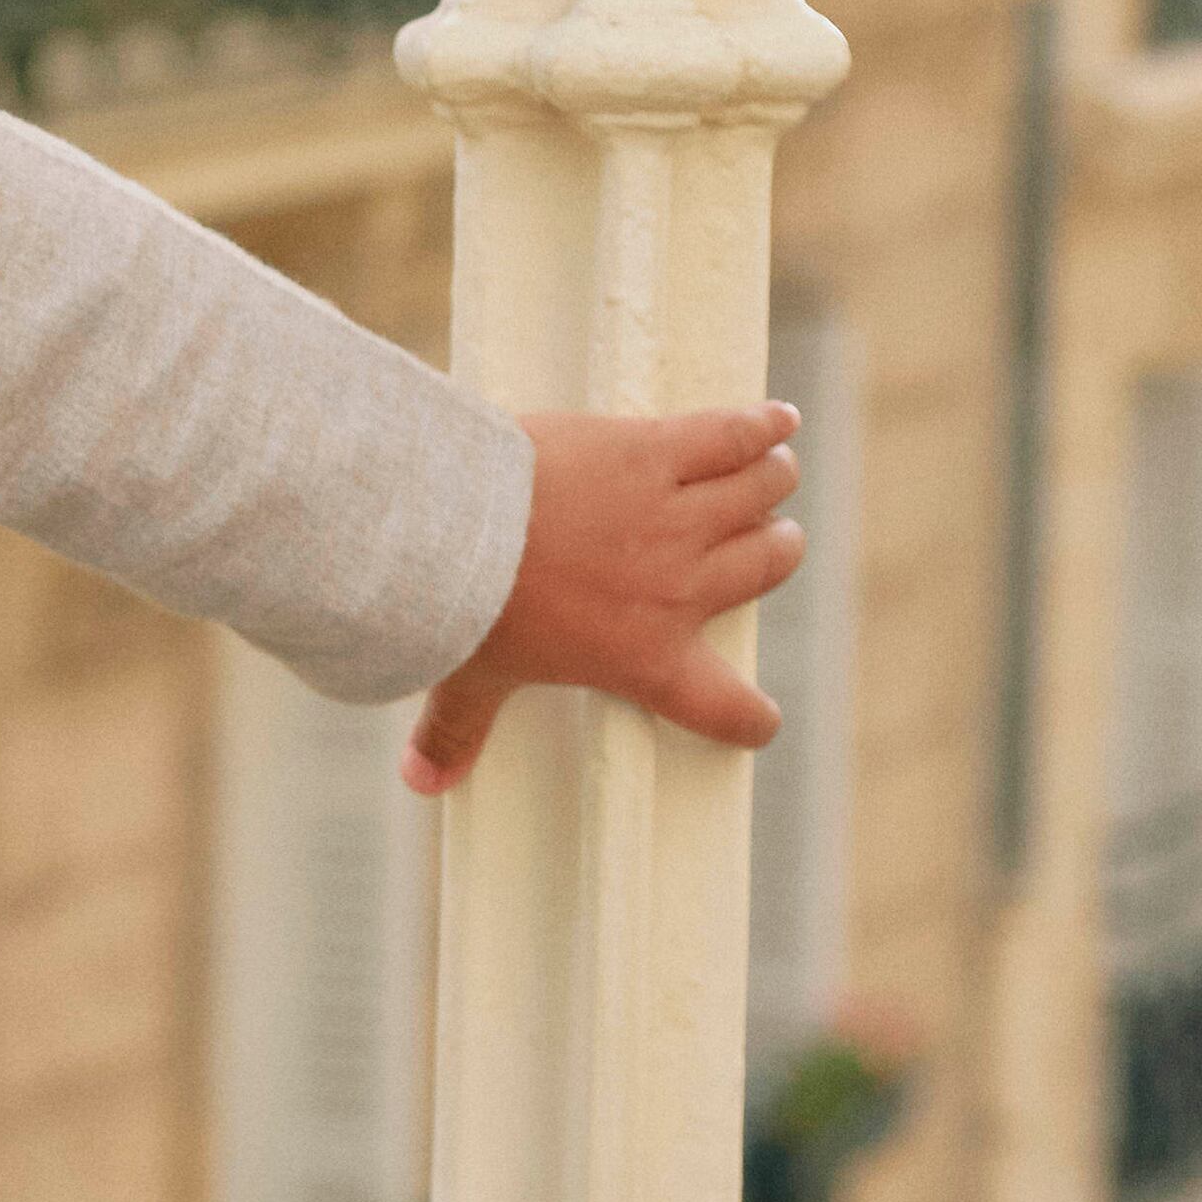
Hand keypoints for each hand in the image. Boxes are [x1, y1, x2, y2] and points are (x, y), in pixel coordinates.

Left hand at [407, 404, 802, 796]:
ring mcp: (674, 516)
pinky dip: (761, 424)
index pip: (722, 705)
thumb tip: (424, 783)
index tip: (759, 720)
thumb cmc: (462, 611)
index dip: (748, 717)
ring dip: (770, 483)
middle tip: (763, 535)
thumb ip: (457, 732)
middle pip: (765, 566)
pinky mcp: (654, 451)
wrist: (455, 529)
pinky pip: (731, 434)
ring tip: (772, 471)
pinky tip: (777, 418)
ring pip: (760, 493)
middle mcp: (678, 588)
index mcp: (643, 658)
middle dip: (772, 550)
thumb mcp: (467, 681)